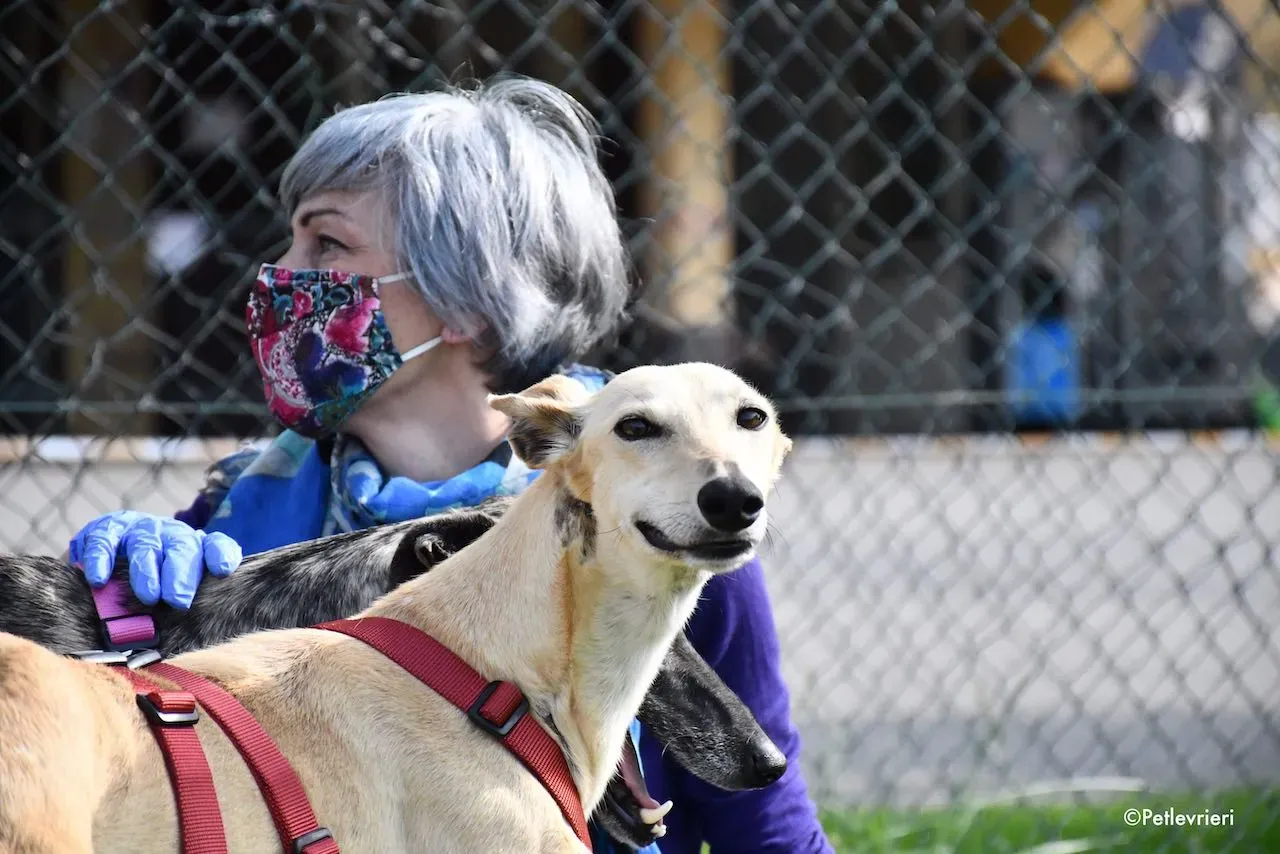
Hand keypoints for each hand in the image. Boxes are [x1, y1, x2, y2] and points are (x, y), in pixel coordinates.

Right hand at [68, 511, 241, 608]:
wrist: (111, 551)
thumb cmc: (153, 578)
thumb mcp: (173, 589)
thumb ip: (186, 603)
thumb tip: (201, 635)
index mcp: (194, 548)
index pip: (215, 546)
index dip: (221, 555)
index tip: (223, 570)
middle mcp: (170, 535)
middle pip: (182, 547)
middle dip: (181, 573)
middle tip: (179, 600)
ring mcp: (139, 530)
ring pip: (145, 545)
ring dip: (147, 570)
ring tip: (148, 596)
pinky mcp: (107, 530)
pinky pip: (103, 541)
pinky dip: (101, 559)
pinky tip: (99, 580)